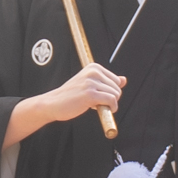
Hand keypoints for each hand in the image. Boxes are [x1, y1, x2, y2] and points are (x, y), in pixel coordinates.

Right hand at [5, 63, 122, 144]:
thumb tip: (124, 79)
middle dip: (111, 98)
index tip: (99, 95)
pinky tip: (102, 109)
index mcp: (94, 67)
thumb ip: (107, 81)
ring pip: (115, 95)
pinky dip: (111, 108)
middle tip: (96, 102)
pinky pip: (111, 101)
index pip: (117, 80)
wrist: (53, 103)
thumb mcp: (90, 84)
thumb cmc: (71, 96)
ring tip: (95, 105)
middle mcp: (93, 72)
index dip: (110, 91)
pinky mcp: (90, 94)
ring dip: (110, 104)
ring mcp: (91, 82)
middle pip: (117, 88)